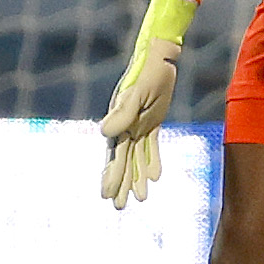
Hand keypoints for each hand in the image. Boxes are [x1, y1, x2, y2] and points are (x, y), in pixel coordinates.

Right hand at [97, 0, 194, 208]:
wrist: (159, 55)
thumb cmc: (147, 72)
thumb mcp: (136, 94)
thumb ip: (122, 113)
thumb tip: (104, 134)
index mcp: (118, 122)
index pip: (115, 155)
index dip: (112, 175)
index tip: (107, 195)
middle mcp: (124, 126)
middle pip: (123, 160)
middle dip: (122, 183)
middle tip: (119, 207)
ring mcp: (137, 124)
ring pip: (137, 157)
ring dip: (137, 177)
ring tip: (140, 200)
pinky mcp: (151, 121)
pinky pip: (151, 145)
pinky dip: (152, 160)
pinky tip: (154, 177)